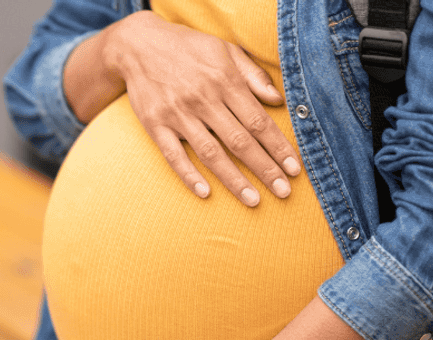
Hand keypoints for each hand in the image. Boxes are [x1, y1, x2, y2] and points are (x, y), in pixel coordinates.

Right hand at [67, 11, 301, 205]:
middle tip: (283, 192)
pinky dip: (189, 175)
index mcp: (224, 81)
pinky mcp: (155, 125)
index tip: (294, 168)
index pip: (258, 121)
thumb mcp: (225, 50)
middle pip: (240, 141)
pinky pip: (173, 155)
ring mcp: (178, 114)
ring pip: (211, 153)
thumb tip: (277, 100)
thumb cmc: (187, 48)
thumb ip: (252, 75)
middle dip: (265, 168)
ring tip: (253, 200)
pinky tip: (205, 192)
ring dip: (234, 179)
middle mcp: (203, 99)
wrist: (138, 45)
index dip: (278, 146)